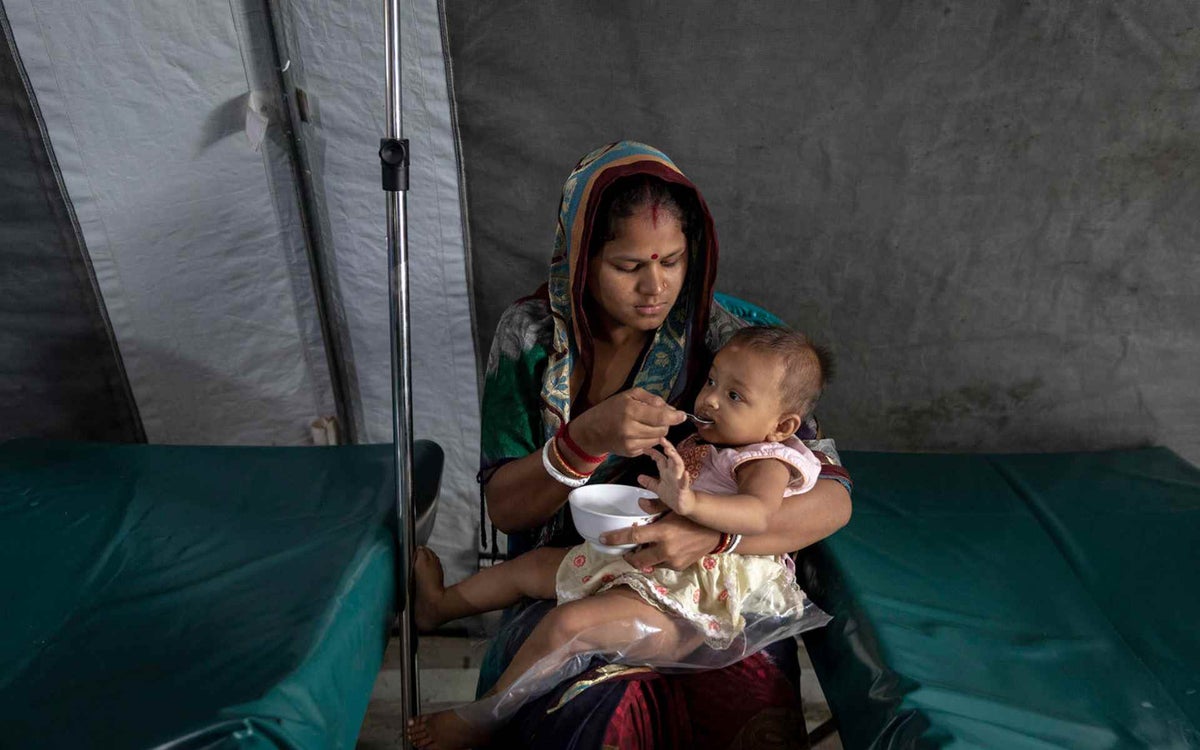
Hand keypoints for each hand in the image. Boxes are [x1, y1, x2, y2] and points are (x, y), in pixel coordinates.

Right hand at [570, 388, 685, 456]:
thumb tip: (670, 408)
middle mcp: (630, 428)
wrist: (591, 431)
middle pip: (662, 429)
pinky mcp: (630, 452)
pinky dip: (648, 439)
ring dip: (657, 431)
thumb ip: (651, 399)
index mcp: (630, 410)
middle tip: (659, 417)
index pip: (660, 417)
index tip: (683, 415)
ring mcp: (630, 443)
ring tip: (646, 424)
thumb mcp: (629, 394)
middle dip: (666, 423)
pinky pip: (649, 446)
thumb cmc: (611, 409)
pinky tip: (638, 433)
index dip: (675, 417)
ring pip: (658, 439)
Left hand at [599, 511, 720, 570]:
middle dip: (628, 557)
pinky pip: (661, 565)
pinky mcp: (679, 567)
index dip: (616, 538)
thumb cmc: (693, 517)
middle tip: (624, 551)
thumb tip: (639, 504)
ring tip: (644, 549)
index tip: (603, 538)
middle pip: (637, 560)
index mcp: (662, 532)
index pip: (633, 536)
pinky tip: (661, 551)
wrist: (716, 533)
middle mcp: (666, 550)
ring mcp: (673, 561)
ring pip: (649, 564)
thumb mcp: (674, 508)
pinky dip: (657, 559)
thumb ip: (656, 507)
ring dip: (643, 558)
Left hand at [637, 438, 694, 514]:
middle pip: (671, 456)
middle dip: (667, 447)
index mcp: (667, 472)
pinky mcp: (684, 489)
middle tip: (661, 439)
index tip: (644, 446)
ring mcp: (679, 480)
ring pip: (679, 465)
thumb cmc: (674, 496)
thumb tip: (639, 478)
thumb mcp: (658, 489)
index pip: (660, 458)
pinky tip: (685, 473)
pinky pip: (685, 482)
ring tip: (670, 451)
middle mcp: (673, 473)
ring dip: (674, 457)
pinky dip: (685, 478)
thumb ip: (650, 483)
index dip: (652, 451)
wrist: (685, 506)